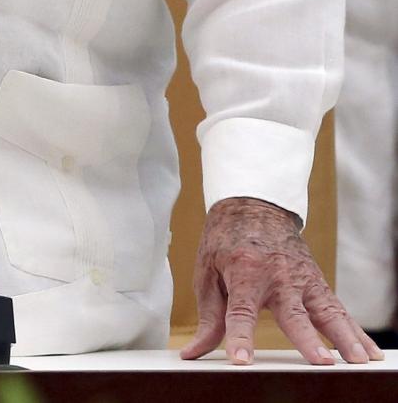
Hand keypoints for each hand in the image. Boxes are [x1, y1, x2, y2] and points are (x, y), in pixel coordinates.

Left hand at [182, 196, 382, 365]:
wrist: (254, 202)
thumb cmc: (226, 240)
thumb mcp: (208, 272)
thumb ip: (208, 317)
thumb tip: (193, 353)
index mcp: (244, 271)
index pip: (240, 311)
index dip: (239, 337)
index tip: (240, 361)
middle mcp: (277, 276)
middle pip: (294, 313)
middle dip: (308, 339)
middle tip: (322, 362)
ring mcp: (302, 278)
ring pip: (326, 311)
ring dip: (344, 338)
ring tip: (358, 362)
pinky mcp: (317, 282)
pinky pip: (339, 310)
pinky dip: (356, 331)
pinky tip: (369, 352)